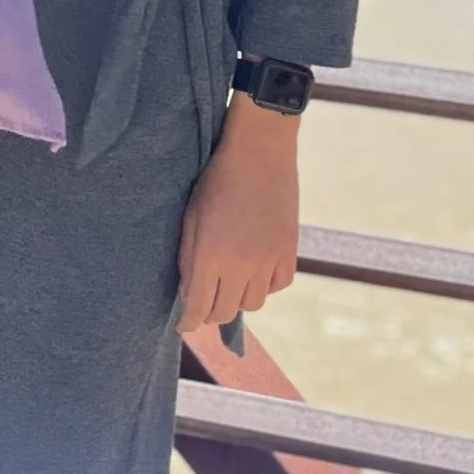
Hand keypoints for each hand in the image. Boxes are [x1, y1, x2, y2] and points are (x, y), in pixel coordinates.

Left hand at [176, 96, 299, 333]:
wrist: (259, 149)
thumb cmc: (216, 178)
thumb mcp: (191, 217)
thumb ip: (188, 259)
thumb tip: (189, 296)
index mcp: (210, 256)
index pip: (198, 310)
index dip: (188, 322)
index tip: (185, 324)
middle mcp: (240, 265)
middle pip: (224, 312)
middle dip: (211, 310)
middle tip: (206, 298)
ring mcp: (268, 259)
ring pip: (253, 303)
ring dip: (239, 296)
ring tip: (232, 277)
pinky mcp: (289, 250)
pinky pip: (278, 285)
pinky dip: (266, 283)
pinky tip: (257, 266)